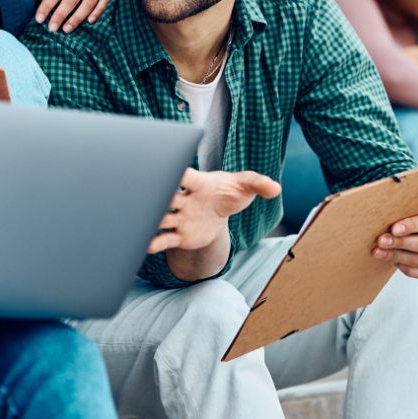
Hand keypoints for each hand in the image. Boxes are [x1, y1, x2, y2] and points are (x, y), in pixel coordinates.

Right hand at [148, 169, 280, 281]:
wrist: (219, 211)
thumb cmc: (230, 192)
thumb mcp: (246, 186)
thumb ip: (259, 185)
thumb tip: (276, 188)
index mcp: (199, 184)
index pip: (187, 177)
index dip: (179, 174)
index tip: (170, 171)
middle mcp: (185, 199)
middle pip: (168, 196)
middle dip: (158, 196)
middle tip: (148, 196)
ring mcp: (180, 218)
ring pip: (162, 218)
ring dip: (153, 220)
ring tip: (141, 223)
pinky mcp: (180, 236)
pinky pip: (165, 239)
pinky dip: (156, 242)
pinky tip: (147, 247)